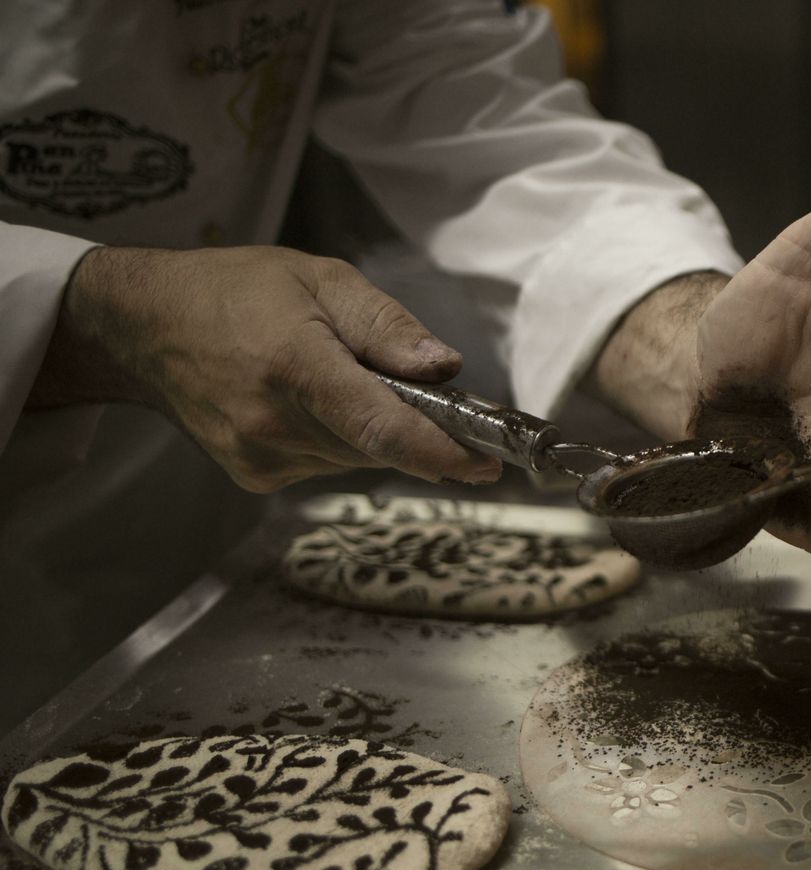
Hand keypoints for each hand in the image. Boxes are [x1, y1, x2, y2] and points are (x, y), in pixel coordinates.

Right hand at [38, 246, 501, 490]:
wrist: (145, 325)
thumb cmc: (237, 290)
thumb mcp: (320, 278)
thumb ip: (386, 325)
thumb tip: (443, 367)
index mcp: (295, 366)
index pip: (383, 427)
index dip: (443, 453)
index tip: (489, 463)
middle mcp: (274, 422)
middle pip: (380, 445)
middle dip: (419, 428)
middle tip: (437, 401)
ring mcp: (261, 456)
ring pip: (357, 458)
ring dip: (375, 430)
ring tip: (350, 381)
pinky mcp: (255, 474)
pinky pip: (327, 464)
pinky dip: (340, 439)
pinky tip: (314, 402)